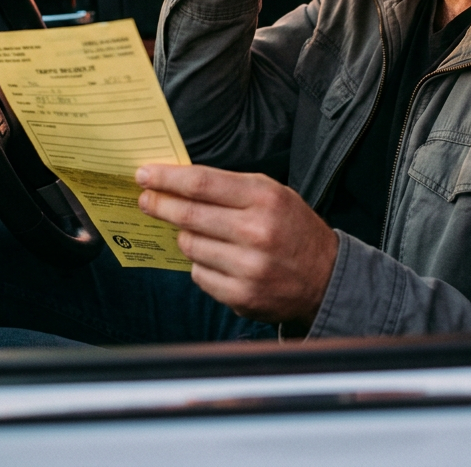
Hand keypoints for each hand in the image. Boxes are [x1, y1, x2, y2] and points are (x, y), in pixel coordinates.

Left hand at [136, 163, 338, 328]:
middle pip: (189, 215)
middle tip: (145, 199)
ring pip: (189, 246)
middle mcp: (256, 232)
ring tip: (193, 231)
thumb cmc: (292, 228)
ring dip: (184, 236)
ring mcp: (248, 267)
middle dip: (159, 204)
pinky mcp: (241, 296)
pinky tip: (215, 258)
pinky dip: (200, 263)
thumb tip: (178, 182)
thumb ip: (229, 187)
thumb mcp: (272, 193)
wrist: (325, 276)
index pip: (201, 184)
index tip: (144, 174)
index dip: (167, 179)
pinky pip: (199, 274)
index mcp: (264, 198)